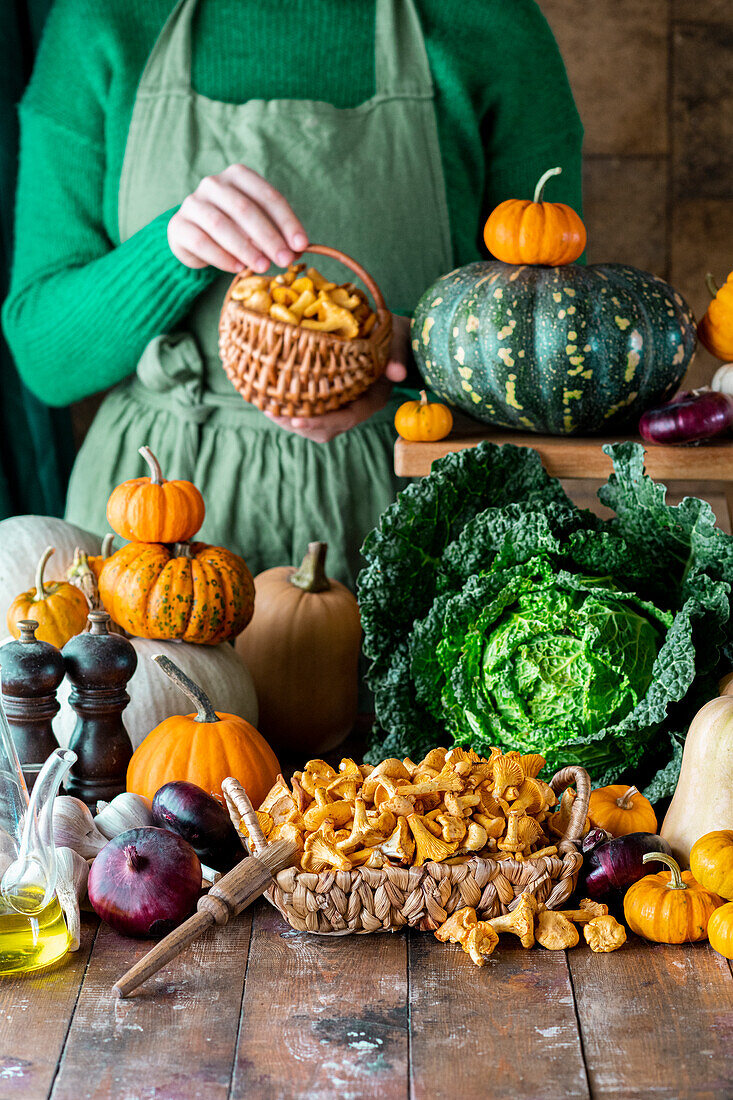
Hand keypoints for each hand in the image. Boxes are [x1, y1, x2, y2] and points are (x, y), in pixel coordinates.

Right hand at [168, 164, 307, 272]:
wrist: (192, 238)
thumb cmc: (232, 229)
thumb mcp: (256, 228)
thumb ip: (275, 235)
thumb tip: (297, 251)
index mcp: (238, 176)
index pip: (267, 197)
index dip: (287, 222)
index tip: (301, 245)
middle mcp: (214, 184)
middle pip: (245, 209)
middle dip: (269, 237)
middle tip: (285, 260)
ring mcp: (193, 203)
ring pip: (221, 224)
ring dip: (246, 248)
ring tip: (263, 267)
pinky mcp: (179, 226)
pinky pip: (201, 242)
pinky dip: (222, 257)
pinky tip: (238, 269)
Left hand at [265, 315, 411, 442]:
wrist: (390, 340)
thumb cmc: (392, 339)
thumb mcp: (398, 344)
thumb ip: (397, 358)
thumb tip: (398, 373)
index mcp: (371, 400)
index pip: (347, 418)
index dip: (321, 422)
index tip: (297, 420)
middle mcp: (355, 408)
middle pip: (325, 429)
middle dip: (297, 425)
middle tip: (270, 411)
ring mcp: (342, 406)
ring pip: (314, 426)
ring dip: (290, 420)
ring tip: (265, 406)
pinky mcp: (331, 400)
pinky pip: (310, 412)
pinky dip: (290, 409)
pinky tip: (270, 397)